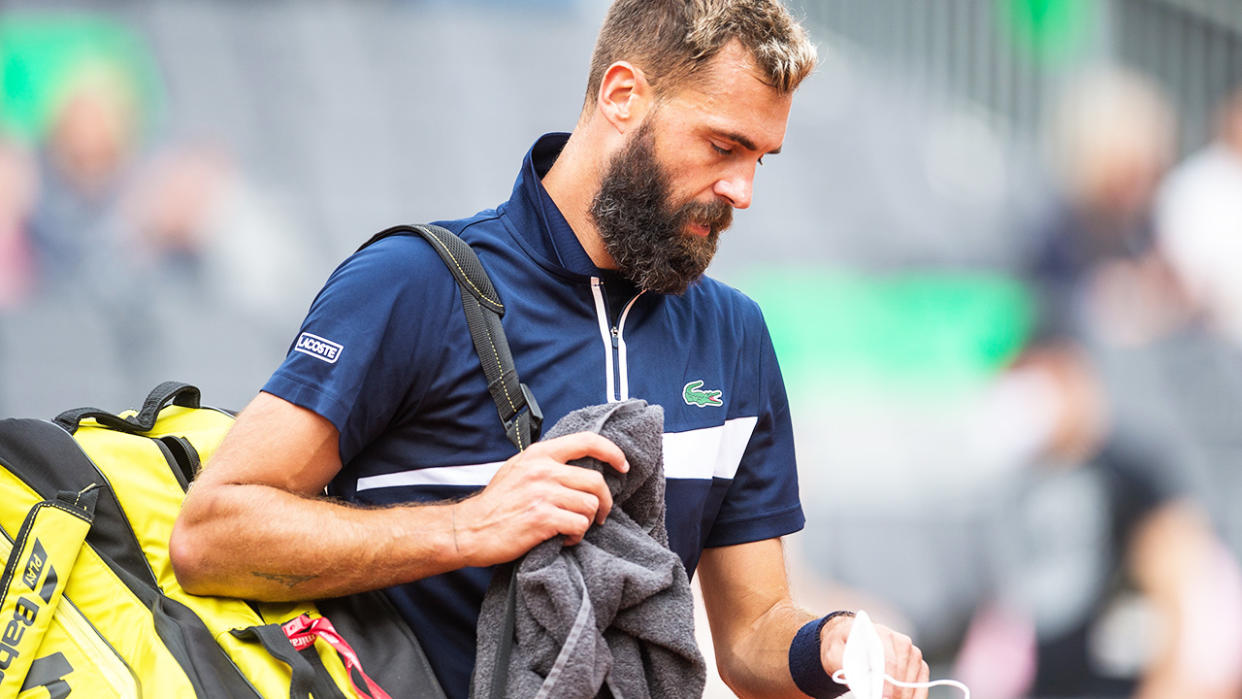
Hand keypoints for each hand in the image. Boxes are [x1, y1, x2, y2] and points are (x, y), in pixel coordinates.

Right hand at [451, 432, 627, 565]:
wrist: (470, 529)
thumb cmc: (496, 503)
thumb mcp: (519, 469)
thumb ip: (547, 464)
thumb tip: (580, 467)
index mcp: (539, 454)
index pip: (587, 441)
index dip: (612, 453)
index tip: (622, 466)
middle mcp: (543, 469)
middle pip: (596, 481)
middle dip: (604, 502)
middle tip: (599, 515)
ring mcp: (543, 493)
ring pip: (590, 506)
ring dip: (586, 522)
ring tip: (571, 528)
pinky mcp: (542, 518)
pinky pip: (579, 526)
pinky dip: (576, 537)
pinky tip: (562, 539)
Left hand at [821, 615, 929, 698]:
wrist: (850, 637)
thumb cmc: (842, 646)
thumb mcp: (833, 654)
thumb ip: (842, 666)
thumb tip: (859, 686)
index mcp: (877, 634)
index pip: (886, 660)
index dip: (886, 684)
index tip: (882, 698)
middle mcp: (898, 641)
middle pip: (902, 672)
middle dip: (894, 693)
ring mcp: (910, 652)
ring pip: (914, 678)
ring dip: (905, 696)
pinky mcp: (916, 663)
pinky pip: (922, 681)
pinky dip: (917, 695)